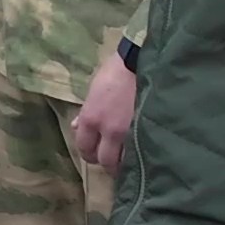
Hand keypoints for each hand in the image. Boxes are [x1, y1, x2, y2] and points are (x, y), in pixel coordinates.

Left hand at [70, 44, 138, 166]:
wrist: (141, 62)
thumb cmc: (115, 71)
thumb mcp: (94, 90)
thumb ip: (85, 112)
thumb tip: (76, 126)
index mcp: (90, 118)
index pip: (83, 147)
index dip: (88, 152)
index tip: (94, 152)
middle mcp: (107, 130)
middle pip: (103, 160)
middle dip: (105, 161)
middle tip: (110, 158)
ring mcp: (130, 133)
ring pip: (123, 162)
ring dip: (123, 162)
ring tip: (127, 159)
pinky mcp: (148, 132)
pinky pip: (141, 154)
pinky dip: (139, 157)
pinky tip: (141, 154)